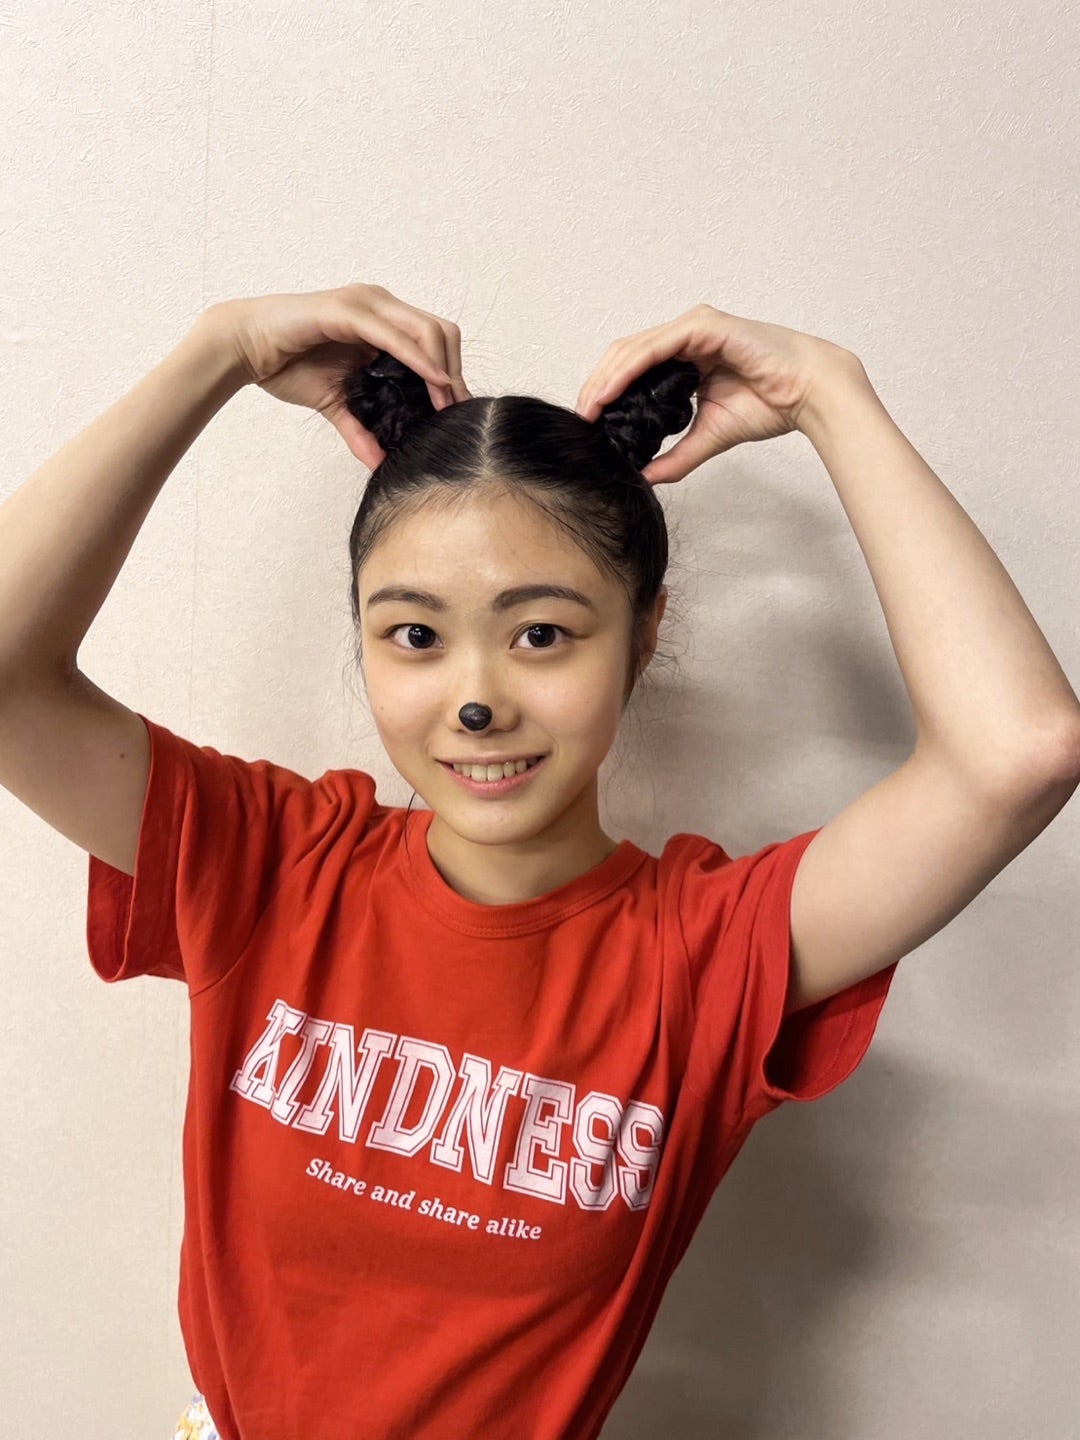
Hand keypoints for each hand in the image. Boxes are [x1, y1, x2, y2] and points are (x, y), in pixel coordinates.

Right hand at [204, 283, 471, 466]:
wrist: (245, 347)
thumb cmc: (285, 364)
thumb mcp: (334, 404)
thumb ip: (360, 430)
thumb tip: (378, 464)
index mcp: (381, 321)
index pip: (434, 340)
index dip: (451, 373)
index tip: (457, 409)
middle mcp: (379, 305)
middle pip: (440, 332)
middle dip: (455, 371)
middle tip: (456, 409)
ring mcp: (365, 304)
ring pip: (424, 330)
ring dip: (441, 367)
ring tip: (446, 402)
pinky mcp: (348, 310)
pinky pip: (393, 334)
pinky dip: (417, 358)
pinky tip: (431, 382)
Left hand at [574, 302, 858, 484]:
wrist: (807, 394)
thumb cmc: (770, 405)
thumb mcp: (709, 436)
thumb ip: (677, 455)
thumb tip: (646, 477)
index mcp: (686, 355)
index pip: (633, 368)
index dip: (606, 392)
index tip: (590, 422)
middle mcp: (687, 336)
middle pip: (626, 354)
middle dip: (598, 385)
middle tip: (583, 417)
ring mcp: (695, 327)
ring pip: (635, 347)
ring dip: (607, 377)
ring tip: (591, 407)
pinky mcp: (705, 326)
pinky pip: (657, 345)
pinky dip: (630, 367)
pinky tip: (612, 390)